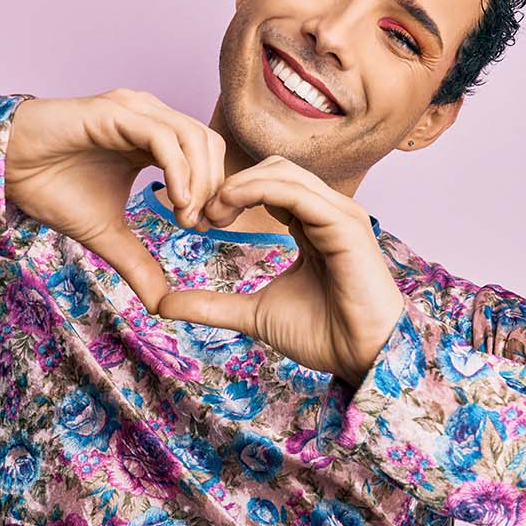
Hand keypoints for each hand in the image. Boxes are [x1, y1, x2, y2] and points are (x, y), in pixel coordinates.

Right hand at [5, 89, 225, 310]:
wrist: (6, 169)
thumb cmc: (52, 189)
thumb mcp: (105, 235)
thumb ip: (137, 263)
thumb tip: (161, 305)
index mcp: (153, 139)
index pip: (207, 155)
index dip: (215, 191)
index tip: (204, 229)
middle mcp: (149, 118)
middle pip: (208, 143)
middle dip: (215, 186)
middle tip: (200, 225)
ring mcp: (134, 111)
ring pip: (192, 136)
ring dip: (199, 181)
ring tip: (186, 216)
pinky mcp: (115, 111)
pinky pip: (162, 137)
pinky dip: (178, 170)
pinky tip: (175, 201)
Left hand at [152, 156, 405, 387]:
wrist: (362, 357)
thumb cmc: (323, 335)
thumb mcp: (254, 314)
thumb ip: (213, 305)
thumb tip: (164, 305)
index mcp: (311, 225)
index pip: (268, 186)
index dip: (229, 195)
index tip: (198, 219)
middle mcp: (327, 212)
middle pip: (273, 169)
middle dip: (230, 184)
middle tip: (199, 214)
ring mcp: (339, 214)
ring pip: (283, 172)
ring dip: (239, 185)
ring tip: (211, 211)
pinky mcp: (345, 224)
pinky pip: (297, 191)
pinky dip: (258, 190)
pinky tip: (230, 206)